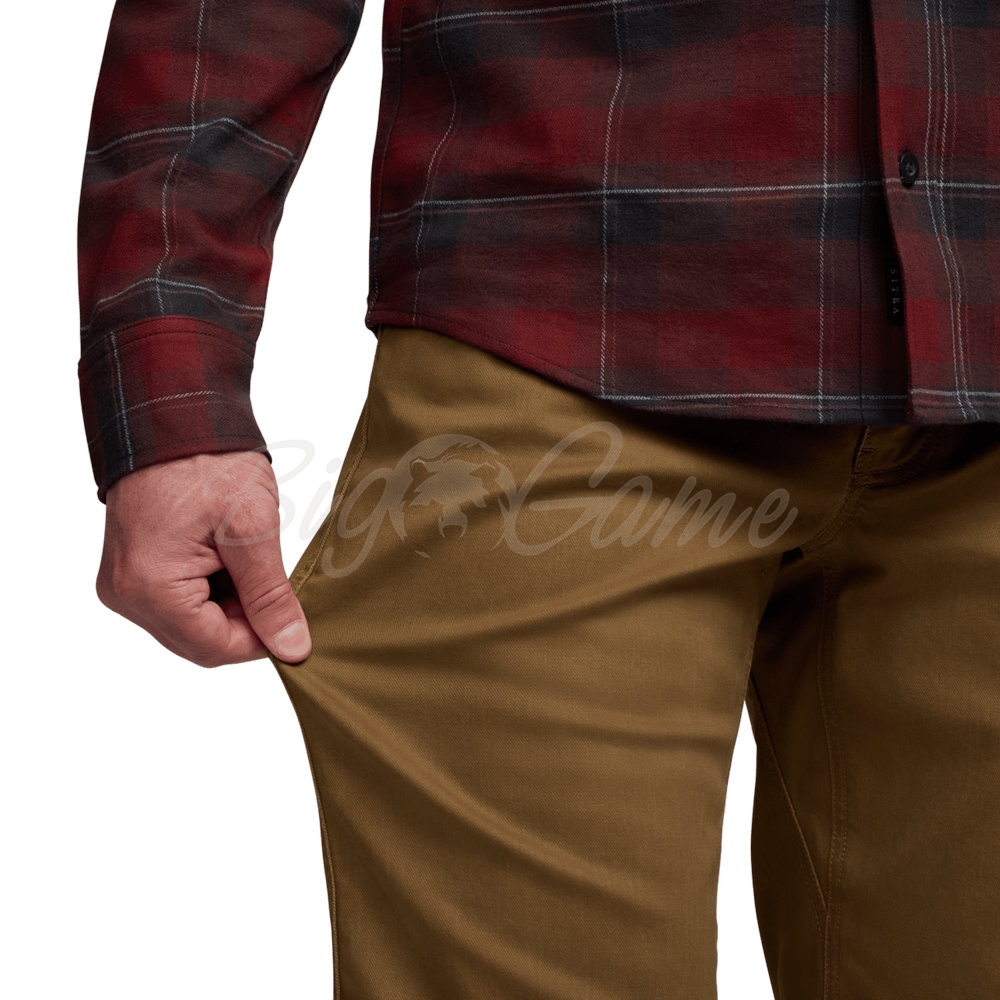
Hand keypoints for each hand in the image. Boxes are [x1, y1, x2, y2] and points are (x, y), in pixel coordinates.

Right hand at [97, 450, 311, 666]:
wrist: (172, 417)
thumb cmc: (209, 463)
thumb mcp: (253, 529)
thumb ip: (270, 596)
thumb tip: (293, 649)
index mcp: (150, 588)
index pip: (216, 648)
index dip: (262, 639)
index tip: (293, 613)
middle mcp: (126, 595)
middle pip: (201, 642)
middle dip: (245, 620)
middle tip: (272, 576)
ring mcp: (124, 585)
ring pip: (191, 626)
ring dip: (229, 604)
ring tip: (245, 556)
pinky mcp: (131, 573)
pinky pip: (177, 604)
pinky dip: (210, 590)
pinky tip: (225, 556)